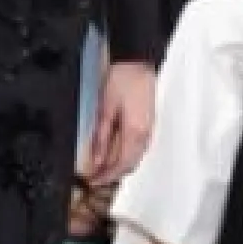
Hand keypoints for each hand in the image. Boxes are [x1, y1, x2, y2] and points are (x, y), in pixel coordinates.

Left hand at [82, 62, 155, 188]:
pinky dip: (126, 156)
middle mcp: (146, 135)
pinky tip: (115, 153)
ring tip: (103, 168)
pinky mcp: (149, 124)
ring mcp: (149, 129)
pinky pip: (138, 148)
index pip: (121, 164)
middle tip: (96, 178)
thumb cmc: (121, 81)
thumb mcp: (105, 109)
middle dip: (113, 174)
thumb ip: (101, 137)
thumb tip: (97, 160)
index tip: (93, 182)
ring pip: (135, 158)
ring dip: (120, 166)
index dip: (106, 176)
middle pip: (130, 164)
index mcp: (135, 133)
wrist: (138, 62)